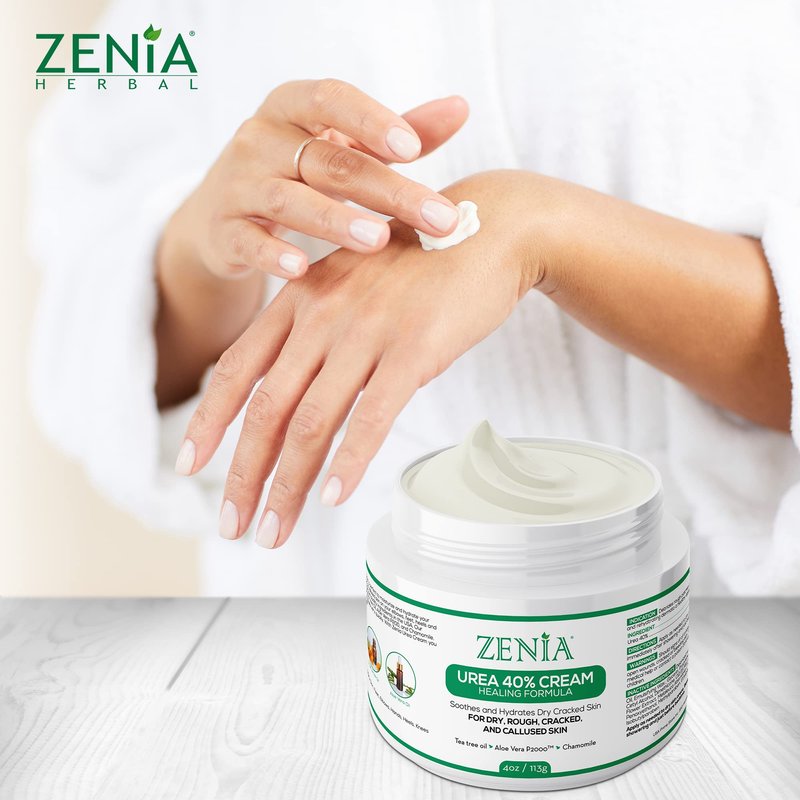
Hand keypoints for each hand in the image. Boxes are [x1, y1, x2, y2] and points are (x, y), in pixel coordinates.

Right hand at [163, 79, 468, 280]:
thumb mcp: (341, 147)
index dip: (371, 121)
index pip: (331, 99)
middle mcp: (261, 139)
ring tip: (377, 240)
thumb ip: (396, 132)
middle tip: (437, 219)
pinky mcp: (224, 229)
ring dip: (333, 219)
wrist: (223, 213)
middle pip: (327, 162)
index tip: (413, 149)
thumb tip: (460, 109)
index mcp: (292, 108)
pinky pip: (247, 240)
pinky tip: (301, 269)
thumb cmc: (298, 173)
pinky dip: (272, 254)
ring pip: (286, 199)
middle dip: (385, 190)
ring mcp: (238, 184)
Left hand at [177, 170, 543, 546]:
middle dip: (244, 475)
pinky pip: (371, 418)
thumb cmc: (419, 264)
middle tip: (233, 526)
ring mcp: (365, 332)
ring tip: (276, 531)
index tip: (189, 464)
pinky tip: (335, 497)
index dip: (209, 421)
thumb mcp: (351, 283)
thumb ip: (317, 328)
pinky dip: (349, 463)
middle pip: (267, 409)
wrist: (486, 229)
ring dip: (288, 486)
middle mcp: (321, 316)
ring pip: (311, 423)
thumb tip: (294, 389)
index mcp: (299, 299)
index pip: (237, 368)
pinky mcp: (412, 350)